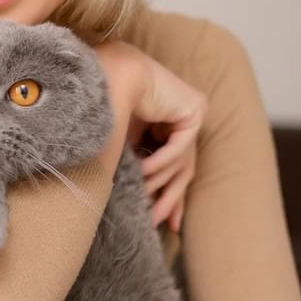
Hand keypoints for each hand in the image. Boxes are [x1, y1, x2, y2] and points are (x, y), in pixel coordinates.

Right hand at [92, 41, 207, 233]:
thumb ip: (132, 168)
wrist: (107, 76)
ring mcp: (192, 113)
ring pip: (183, 162)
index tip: (165, 224)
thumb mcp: (121, 147)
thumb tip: (125, 202)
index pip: (175, 168)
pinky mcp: (196, 109)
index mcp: (165, 127)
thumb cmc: (105, 106)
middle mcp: (182, 120)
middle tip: (156, 221)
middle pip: (183, 169)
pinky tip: (142, 170)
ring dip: (158, 181)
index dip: (170, 197)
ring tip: (140, 193)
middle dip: (170, 199)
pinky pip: (181, 146)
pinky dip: (161, 161)